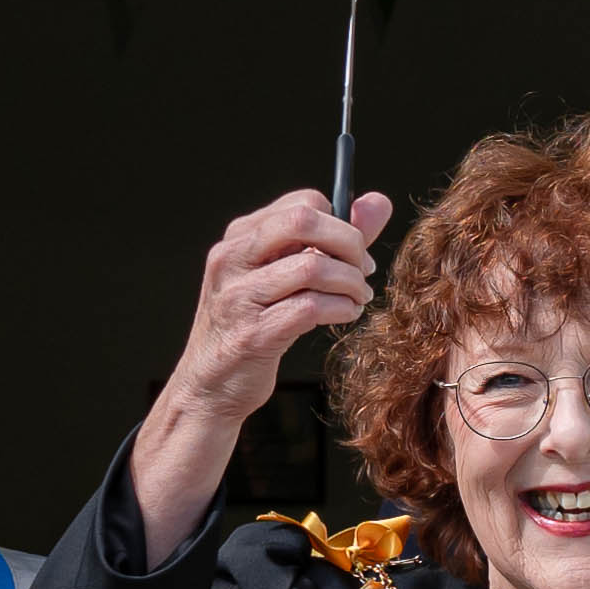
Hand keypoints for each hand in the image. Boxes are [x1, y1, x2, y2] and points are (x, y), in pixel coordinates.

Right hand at [129, 188, 386, 554]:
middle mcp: (231, 260)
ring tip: (357, 299)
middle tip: (364, 271)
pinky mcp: (251, 335)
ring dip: (350, 283)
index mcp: (238, 238)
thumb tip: (378, 202)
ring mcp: (238, 297)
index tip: (355, 251)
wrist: (211, 386)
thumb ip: (334, 238)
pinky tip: (344, 315)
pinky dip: (340, 309)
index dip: (341, 223)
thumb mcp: (287, 274)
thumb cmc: (254, 325)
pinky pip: (310, 308)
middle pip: (304, 222)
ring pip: (313, 267)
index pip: (303, 204)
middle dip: (349, 245)